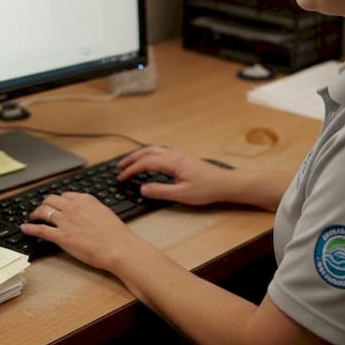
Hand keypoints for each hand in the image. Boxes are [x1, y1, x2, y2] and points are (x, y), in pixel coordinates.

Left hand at [20, 192, 144, 270]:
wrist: (118, 247)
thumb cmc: (116, 235)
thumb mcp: (105, 213)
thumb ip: (92, 210)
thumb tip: (86, 213)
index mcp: (85, 200)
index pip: (65, 195)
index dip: (58, 201)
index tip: (56, 204)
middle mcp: (73, 207)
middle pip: (51, 200)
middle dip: (44, 204)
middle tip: (42, 210)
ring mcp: (65, 221)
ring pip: (43, 211)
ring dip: (36, 213)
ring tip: (32, 217)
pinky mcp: (61, 236)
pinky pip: (40, 229)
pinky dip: (30, 228)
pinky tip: (25, 228)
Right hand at [116, 145, 233, 206]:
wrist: (225, 183)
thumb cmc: (207, 189)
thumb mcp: (182, 195)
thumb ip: (160, 191)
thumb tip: (142, 188)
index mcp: (172, 162)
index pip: (145, 163)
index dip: (130, 170)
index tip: (121, 178)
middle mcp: (174, 155)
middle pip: (147, 152)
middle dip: (131, 159)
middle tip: (119, 167)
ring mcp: (178, 155)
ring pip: (153, 149)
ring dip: (139, 155)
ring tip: (129, 163)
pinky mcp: (182, 158)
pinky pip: (160, 151)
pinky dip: (149, 154)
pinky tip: (148, 161)